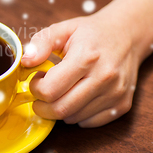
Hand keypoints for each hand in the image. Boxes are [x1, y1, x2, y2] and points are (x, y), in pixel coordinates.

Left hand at [21, 10, 140, 127]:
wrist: (127, 35)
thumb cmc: (90, 33)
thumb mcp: (62, 29)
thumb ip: (40, 43)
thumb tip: (25, 61)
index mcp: (86, 57)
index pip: (50, 90)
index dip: (35, 88)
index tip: (37, 78)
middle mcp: (104, 78)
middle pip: (60, 109)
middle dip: (42, 105)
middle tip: (41, 92)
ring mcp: (115, 94)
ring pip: (73, 118)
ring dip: (59, 109)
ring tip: (61, 90)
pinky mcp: (122, 105)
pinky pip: (89, 123)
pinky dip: (76, 114)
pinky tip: (76, 97)